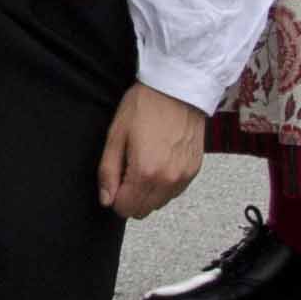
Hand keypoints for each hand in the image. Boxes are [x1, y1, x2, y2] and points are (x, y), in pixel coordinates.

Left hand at [98, 83, 207, 217]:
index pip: (125, 209)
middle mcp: (168, 180)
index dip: (115, 197)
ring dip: (148, 192)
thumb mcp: (116, 135)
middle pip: (143, 210)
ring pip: (159, 204)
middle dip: (130, 197)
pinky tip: (159, 161)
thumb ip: (108, 171)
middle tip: (127, 170)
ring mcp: (184, 177)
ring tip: (144, 162)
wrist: (177, 89)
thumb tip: (106, 198)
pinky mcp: (194, 171)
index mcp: (146, 172)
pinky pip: (174, 191)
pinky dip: (164, 184)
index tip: (115, 180)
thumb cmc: (145, 106)